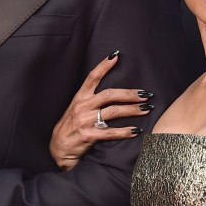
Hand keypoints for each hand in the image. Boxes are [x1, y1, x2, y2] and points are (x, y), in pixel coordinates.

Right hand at [49, 52, 153, 170]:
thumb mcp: (76, 109)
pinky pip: (111, 132)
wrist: (58, 149)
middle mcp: (82, 107)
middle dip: (129, 94)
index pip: (92, 77)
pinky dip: (125, 131)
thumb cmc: (70, 127)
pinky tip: (136, 130)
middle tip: (145, 94)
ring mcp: (85, 121)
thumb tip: (112, 93)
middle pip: (109, 94)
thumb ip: (90, 100)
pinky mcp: (89, 135)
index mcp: (79, 98)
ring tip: (147, 109)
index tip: (115, 56)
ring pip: (113, 112)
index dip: (103, 66)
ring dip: (132, 110)